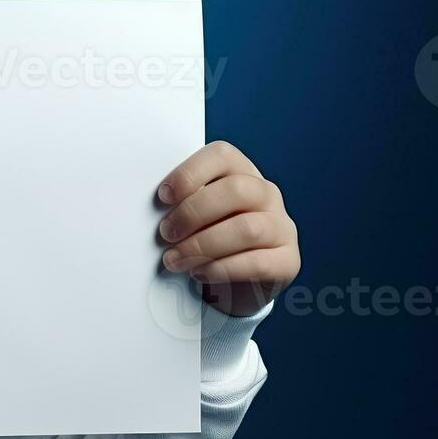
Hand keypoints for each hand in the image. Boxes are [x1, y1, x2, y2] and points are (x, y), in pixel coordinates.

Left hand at [157, 140, 299, 316]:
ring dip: (202, 246)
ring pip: (247, 228)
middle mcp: (267, 194)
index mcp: (241, 172)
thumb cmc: (206, 238)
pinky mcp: (288, 260)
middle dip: (192, 213)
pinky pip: (257, 263)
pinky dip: (221, 269)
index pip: (222, 155)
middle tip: (165, 233)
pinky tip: (199, 273)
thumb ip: (180, 203)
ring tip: (174, 260)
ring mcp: (282, 226)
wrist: (234, 283)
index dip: (190, 172)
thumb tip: (149, 209)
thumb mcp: (194, 216)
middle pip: (235, 190)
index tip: (163, 196)